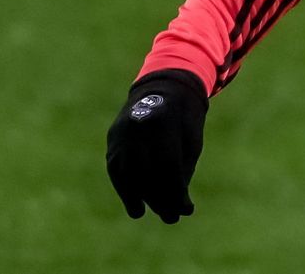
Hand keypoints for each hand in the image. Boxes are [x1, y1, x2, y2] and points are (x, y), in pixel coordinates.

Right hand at [106, 68, 207, 222]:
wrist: (164, 87)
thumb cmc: (184, 118)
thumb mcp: (191, 141)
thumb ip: (182, 171)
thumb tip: (178, 206)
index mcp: (164, 123)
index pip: (167, 166)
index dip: (176, 192)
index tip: (186, 210)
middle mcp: (138, 127)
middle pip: (145, 172)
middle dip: (159, 199)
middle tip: (171, 218)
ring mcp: (121, 132)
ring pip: (126, 173)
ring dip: (139, 198)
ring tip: (151, 214)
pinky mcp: (112, 139)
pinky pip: (116, 169)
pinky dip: (125, 189)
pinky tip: (136, 206)